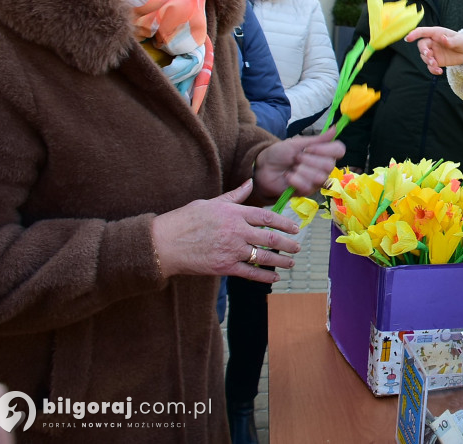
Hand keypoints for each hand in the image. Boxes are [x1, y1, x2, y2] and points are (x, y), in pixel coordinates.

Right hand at [152, 180, 302, 283]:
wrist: (165, 243)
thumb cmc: (186, 220)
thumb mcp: (211, 203)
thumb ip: (234, 196)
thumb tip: (249, 182)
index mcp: (234, 213)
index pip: (267, 216)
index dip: (284, 222)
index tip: (294, 227)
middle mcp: (237, 231)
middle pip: (270, 237)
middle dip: (288, 243)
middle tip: (297, 246)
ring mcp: (232, 250)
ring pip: (264, 256)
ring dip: (281, 260)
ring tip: (291, 263)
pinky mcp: (225, 267)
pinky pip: (250, 273)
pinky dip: (265, 277)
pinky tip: (274, 278)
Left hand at [251, 130, 344, 203]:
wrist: (264, 166)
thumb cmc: (280, 154)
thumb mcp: (298, 143)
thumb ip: (318, 139)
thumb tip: (335, 128)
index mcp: (323, 153)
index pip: (339, 150)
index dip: (325, 149)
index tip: (308, 148)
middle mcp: (323, 168)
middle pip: (329, 165)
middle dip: (308, 160)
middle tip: (296, 158)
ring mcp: (316, 181)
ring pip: (319, 177)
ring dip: (301, 170)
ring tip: (292, 168)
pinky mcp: (306, 192)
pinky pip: (307, 186)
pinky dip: (294, 179)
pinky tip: (288, 176)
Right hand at [405, 26, 462, 74]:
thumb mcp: (459, 41)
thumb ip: (451, 40)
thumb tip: (443, 39)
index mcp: (436, 33)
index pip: (422, 32)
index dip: (414, 34)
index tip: (408, 39)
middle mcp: (433, 42)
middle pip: (422, 45)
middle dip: (423, 51)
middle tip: (429, 56)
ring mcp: (433, 52)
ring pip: (425, 57)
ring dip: (428, 61)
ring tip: (436, 65)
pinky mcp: (436, 61)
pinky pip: (430, 66)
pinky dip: (432, 70)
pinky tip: (439, 72)